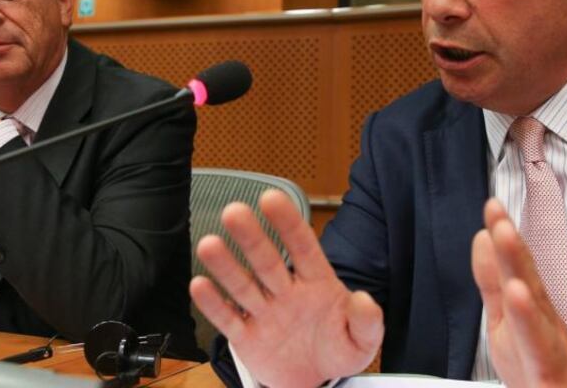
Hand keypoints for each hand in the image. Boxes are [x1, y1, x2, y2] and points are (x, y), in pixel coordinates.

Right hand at [190, 190, 382, 387]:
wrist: (315, 379)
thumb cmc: (338, 347)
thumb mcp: (363, 340)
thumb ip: (367, 322)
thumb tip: (363, 300)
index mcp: (317, 283)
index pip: (304, 247)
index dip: (288, 224)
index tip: (272, 198)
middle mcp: (286, 291)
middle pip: (267, 261)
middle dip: (251, 237)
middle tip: (234, 211)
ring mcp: (265, 313)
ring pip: (243, 286)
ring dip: (226, 266)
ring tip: (208, 244)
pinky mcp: (247, 338)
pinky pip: (229, 320)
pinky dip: (214, 305)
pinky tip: (199, 285)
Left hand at [471, 199, 566, 386]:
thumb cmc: (542, 363)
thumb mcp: (510, 319)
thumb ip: (494, 282)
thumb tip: (482, 235)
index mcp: (532, 315)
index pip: (519, 271)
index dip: (505, 242)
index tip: (493, 207)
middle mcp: (549, 336)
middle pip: (534, 296)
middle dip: (517, 263)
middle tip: (502, 228)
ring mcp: (556, 366)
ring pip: (542, 341)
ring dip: (529, 316)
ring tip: (516, 289)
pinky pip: (552, 382)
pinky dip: (547, 371)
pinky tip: (545, 373)